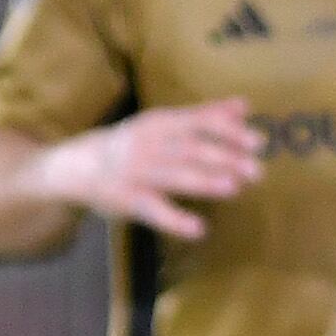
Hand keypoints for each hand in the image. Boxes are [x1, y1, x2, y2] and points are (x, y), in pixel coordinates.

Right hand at [40, 97, 263, 238]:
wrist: (77, 165)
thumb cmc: (131, 143)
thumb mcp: (163, 123)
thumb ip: (204, 115)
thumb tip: (244, 106)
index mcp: (160, 123)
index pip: (199, 124)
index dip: (228, 132)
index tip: (258, 142)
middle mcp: (148, 145)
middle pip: (190, 150)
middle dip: (224, 159)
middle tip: (256, 171)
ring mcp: (137, 173)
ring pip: (175, 177)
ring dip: (204, 182)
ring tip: (233, 188)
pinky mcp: (128, 200)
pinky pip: (153, 210)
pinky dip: (175, 220)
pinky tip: (199, 229)